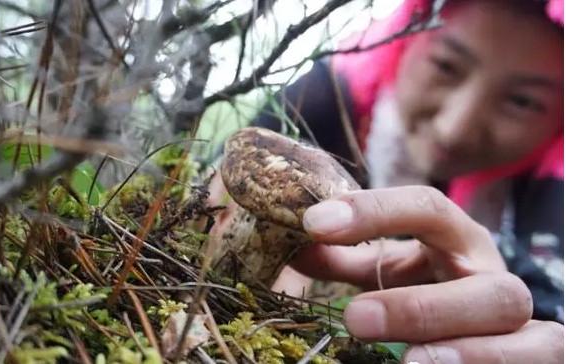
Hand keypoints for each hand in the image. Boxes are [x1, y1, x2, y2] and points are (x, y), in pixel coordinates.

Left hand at [293, 186, 562, 363]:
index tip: (314, 223)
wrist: (477, 325)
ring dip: (463, 347)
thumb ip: (346, 261)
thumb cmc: (424, 288)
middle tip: (355, 319)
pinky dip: (488, 362)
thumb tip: (299, 249)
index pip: (425, 207)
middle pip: (475, 277)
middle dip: (418, 303)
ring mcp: (519, 317)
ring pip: (510, 319)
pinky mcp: (536, 350)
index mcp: (454, 238)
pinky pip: (535, 354)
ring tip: (411, 363)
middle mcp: (489, 271)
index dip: (372, 210)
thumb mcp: (385, 271)